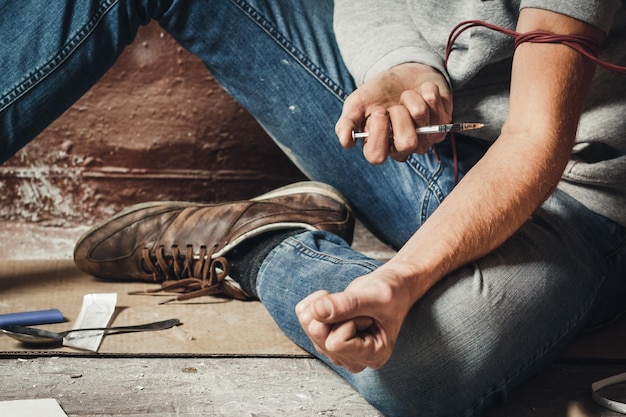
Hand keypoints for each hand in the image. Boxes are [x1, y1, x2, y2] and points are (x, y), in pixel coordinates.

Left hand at [295, 268, 414, 372]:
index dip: (347, 320)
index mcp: (372, 356)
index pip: (335, 343)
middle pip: (318, 335)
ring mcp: (336, 351)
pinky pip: (303, 316)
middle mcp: (353, 359)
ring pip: (310, 326)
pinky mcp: (324, 338)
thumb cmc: (392, 293)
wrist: (391, 287)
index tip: (368, 315)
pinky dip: (315, 302)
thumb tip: (316, 311)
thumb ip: (348, 304)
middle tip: (358, 309)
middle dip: (336, 314)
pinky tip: (334, 301)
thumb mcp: (377, 296)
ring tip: (350, 307)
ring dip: (327, 308)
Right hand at [336, 63, 451, 163]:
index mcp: (380, 147)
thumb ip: (347, 123)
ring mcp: (425, 138)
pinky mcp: (442, 124)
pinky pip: (435, 106)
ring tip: (406, 96)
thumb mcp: (357, 104)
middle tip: (394, 105)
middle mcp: (403, 147)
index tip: (378, 112)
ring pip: (422, 123)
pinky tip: (422, 92)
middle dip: (399, 115)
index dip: (378, 133)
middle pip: (406, 144)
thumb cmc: (378, 93)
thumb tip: (346, 142)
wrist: (404, 73)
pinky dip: (426, 90)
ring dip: (411, 99)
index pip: (376, 156)